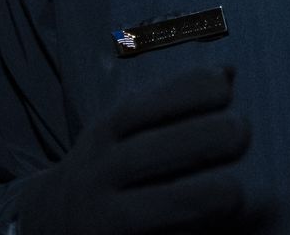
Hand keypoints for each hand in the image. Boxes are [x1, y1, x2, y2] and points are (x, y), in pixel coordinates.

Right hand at [17, 65, 250, 233]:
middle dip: (195, 140)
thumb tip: (229, 71)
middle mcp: (98, 173)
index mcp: (104, 134)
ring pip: (145, 207)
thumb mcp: (122, 131)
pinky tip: (212, 232)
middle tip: (241, 131)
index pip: (139, 108)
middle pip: (145, 153)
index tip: (225, 86)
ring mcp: (101, 217)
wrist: (49, 220)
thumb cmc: (106, 167)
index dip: (182, 94)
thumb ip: (169, 105)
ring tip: (235, 193)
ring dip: (194, 198)